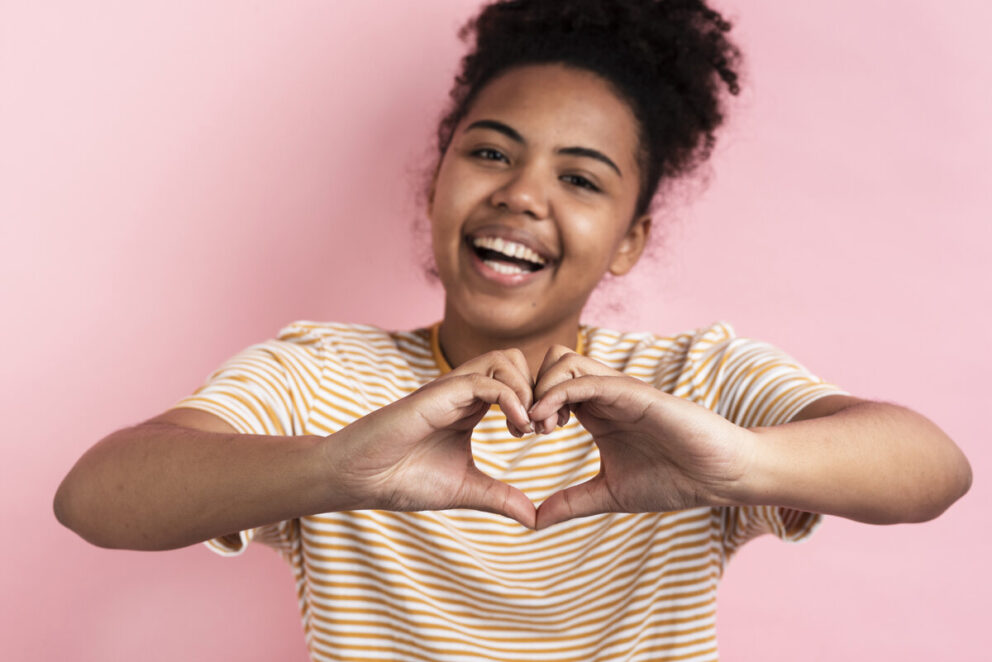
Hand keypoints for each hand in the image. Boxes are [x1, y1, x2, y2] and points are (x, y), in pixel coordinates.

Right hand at [326, 349, 537, 527]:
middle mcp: (464, 392)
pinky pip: (485, 380)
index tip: (549, 433)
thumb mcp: (465, 489)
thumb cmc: (402, 480)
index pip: (518, 382)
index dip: (541, 401)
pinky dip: (510, 399)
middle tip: (545, 428)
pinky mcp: (438, 394)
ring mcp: (450, 390)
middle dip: (540, 389)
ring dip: (527, 390)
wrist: (359, 479)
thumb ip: (499, 497)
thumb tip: (535, 518)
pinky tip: (517, 429)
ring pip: (504, 360)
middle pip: (516, 361)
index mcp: (471, 408)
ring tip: (529, 429)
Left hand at [529, 346, 755, 528]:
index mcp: (595, 412)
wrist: (719, 476)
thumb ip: (571, 502)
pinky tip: (548, 423)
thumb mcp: (609, 494)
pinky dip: (559, 394)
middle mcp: (603, 394)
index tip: (521, 437)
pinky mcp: (634, 393)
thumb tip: (532, 521)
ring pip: (563, 360)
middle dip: (528, 390)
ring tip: (540, 428)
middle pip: (550, 363)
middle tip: (526, 429)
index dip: (526, 405)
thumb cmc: (673, 480)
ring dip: (541, 389)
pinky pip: (587, 379)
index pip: (548, 387)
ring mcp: (618, 390)